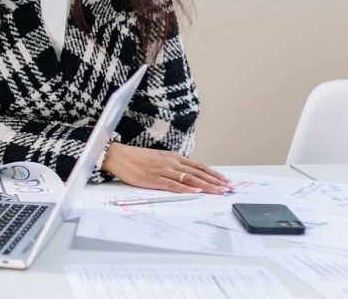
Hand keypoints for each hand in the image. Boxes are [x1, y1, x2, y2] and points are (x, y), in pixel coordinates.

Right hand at [102, 143, 231, 193]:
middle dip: (215, 181)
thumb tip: (185, 174)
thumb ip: (172, 165)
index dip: (214, 174)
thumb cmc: (136, 158)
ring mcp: (163, 170)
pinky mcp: (154, 179)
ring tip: (219, 192)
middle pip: (198, 173)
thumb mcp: (158, 158)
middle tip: (229, 188)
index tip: (225, 180)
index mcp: (173, 157)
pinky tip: (196, 192)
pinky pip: (173, 184)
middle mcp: (171, 162)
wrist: (118, 156)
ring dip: (206, 186)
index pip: (199, 166)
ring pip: (190, 179)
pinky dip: (186, 188)